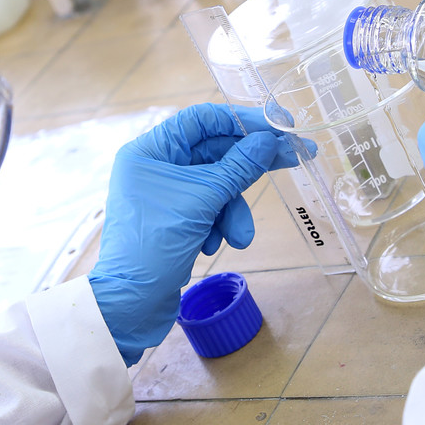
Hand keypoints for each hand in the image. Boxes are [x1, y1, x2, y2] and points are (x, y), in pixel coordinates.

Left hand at [91, 104, 300, 364]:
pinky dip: (217, 226)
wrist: (131, 304)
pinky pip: (209, 210)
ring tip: (239, 237)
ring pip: (217, 187)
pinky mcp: (176, 220)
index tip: (280, 124)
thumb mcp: (203, 200)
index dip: (243, 120)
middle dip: (248, 170)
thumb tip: (268, 141)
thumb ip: (239, 167)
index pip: (202, 119)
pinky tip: (210, 246)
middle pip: (214, 152)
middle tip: (293, 160)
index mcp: (150, 150)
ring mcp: (165, 194)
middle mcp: (155, 166)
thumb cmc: (155, 244)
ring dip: (233, 211)